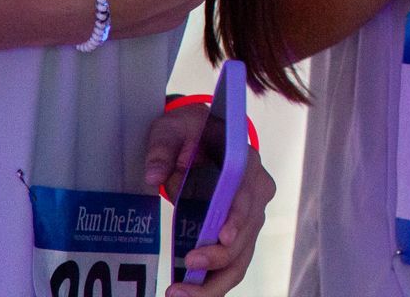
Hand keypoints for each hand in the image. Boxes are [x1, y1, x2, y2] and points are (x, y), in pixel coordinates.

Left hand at [142, 103, 276, 296]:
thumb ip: (163, 149)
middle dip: (218, 260)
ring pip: (240, 260)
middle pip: (246, 237)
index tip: (222, 237)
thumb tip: (154, 176)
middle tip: (185, 273)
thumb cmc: (190, 132)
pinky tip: (184, 293)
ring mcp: (248, 219)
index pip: (248, 195)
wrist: (199, 137)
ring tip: (177, 295)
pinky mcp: (235, 236)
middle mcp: (255, 195)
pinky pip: (229, 266)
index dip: (238, 219)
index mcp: (246, 165)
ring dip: (212, 284)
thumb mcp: (173, 128)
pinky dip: (209, 284)